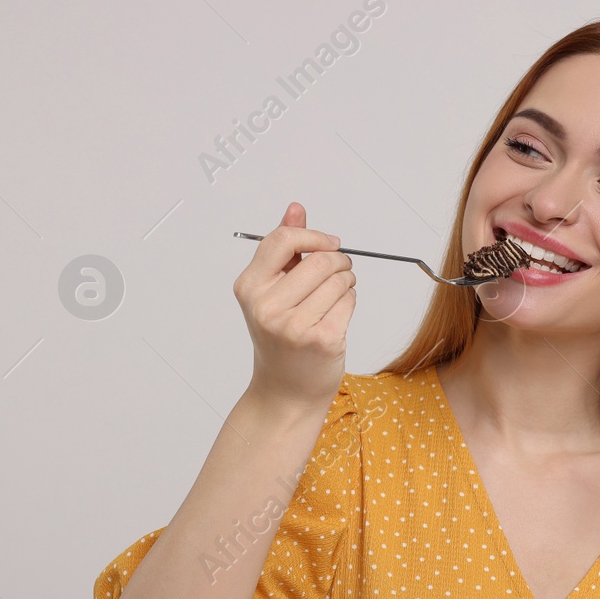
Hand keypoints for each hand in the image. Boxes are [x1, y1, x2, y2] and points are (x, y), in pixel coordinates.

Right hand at [234, 201, 355, 411]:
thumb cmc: (281, 337)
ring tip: (335, 298)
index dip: (313, 236)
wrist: (286, 390)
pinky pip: (349, 301)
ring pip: (339, 280)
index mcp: (249, 288)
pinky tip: (337, 316)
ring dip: (347, 283)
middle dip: (339, 262)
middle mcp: (267, 307)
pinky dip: (350, 303)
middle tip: (340, 272)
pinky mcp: (322, 340)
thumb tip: (296, 208)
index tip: (330, 243)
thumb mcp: (273, 291)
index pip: (282, 240)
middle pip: (320, 260)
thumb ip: (285, 247)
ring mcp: (293, 326)